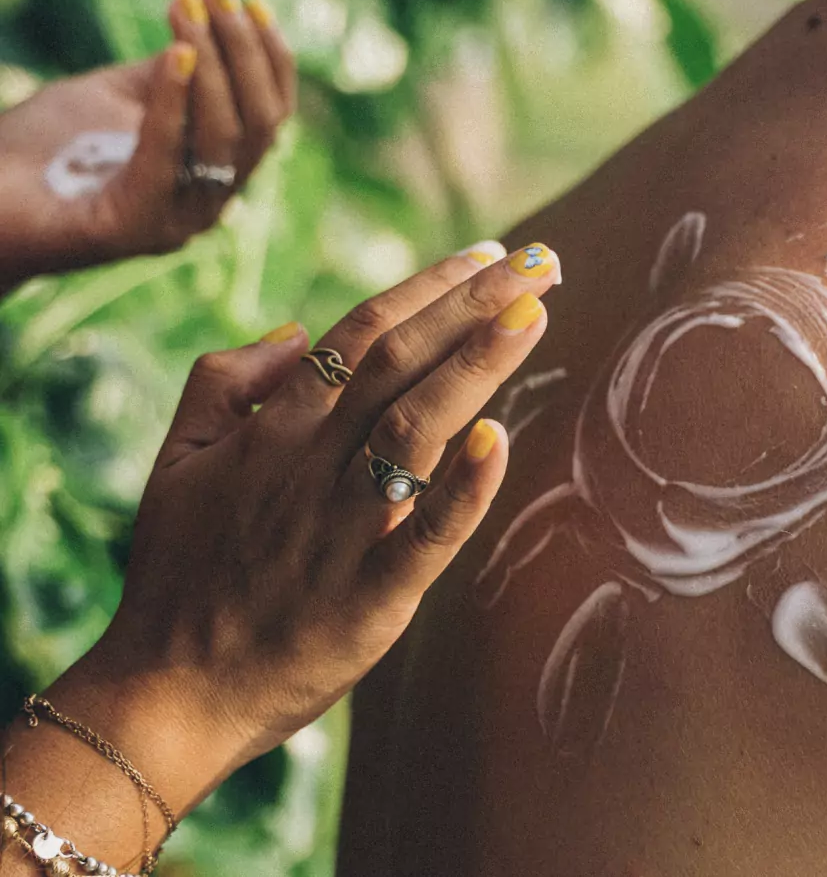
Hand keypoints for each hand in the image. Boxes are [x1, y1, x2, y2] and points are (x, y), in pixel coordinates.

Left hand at [0, 0, 294, 290]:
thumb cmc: (42, 151)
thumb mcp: (117, 98)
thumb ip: (165, 78)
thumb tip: (208, 29)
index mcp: (214, 174)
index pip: (269, 115)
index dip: (270, 58)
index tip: (250, 0)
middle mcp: (209, 203)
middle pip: (260, 124)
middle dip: (245, 51)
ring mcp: (177, 220)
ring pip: (226, 137)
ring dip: (214, 63)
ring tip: (188, 7)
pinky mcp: (137, 227)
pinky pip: (169, 156)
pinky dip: (177, 101)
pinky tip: (177, 52)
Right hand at [42, 240, 558, 813]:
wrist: (165, 693)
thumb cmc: (178, 575)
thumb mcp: (174, 460)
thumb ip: (223, 381)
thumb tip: (295, 328)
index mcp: (271, 429)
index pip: (362, 333)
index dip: (428, 288)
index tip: (487, 254)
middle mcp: (309, 464)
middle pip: (400, 361)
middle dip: (474, 303)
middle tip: (540, 260)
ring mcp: (340, 527)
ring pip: (415, 427)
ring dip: (478, 365)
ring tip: (534, 313)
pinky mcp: (369, 594)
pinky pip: (423, 532)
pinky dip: (463, 485)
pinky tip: (498, 439)